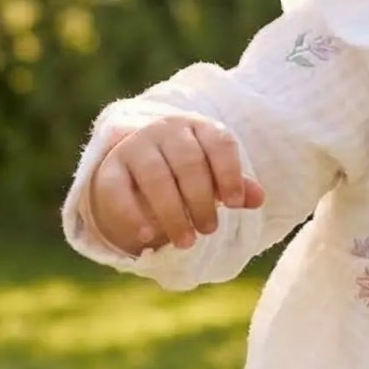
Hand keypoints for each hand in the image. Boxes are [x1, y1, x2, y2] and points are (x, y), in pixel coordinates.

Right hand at [87, 115, 263, 254]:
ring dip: (172, 213)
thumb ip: (236, 186)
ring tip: (187, 241)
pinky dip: (132, 214)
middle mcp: (166, 130)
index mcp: (199, 127)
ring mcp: (135, 146)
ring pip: (155, 177)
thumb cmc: (188, 172)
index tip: (235, 205)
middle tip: (210, 230)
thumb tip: (258, 199)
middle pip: (188, 162)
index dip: (230, 174)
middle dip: (201, 200)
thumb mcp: (214, 175)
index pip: (219, 143)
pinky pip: (117, 189)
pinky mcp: (109, 168)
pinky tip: (147, 236)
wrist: (137, 164)